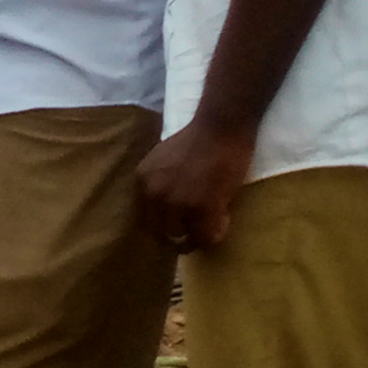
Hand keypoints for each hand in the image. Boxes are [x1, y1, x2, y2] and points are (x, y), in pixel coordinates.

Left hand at [138, 112, 253, 251]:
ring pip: (183, 240)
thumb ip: (158, 185)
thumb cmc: (195, 140)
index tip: (178, 226)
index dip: (163, 226)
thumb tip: (163, 214)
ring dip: (198, 236)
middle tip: (197, 230)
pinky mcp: (203, 209)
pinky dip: (216, 233)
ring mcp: (178, 204)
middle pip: (161, 234)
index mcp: (142, 181)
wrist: (220, 128)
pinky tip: (224, 217)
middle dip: (179, 236)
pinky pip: (206, 237)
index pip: (145, 219)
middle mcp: (155, 195)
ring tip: (212, 223)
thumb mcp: (162, 162)